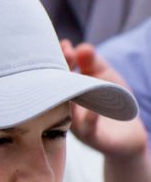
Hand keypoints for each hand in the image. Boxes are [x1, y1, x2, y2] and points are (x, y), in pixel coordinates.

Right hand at [64, 41, 147, 161]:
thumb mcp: (105, 77)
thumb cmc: (111, 103)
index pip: (58, 73)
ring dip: (68, 90)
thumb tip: (81, 47)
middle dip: (60, 69)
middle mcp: (65, 108)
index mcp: (66, 92)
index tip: (64, 45)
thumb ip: (93, 62)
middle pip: (57, 88)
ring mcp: (75, 123)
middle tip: (65, 52)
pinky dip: (90, 116)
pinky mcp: (90, 136)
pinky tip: (94, 107)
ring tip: (73, 72)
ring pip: (66, 108)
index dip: (59, 59)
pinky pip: (87, 127)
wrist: (126, 136)